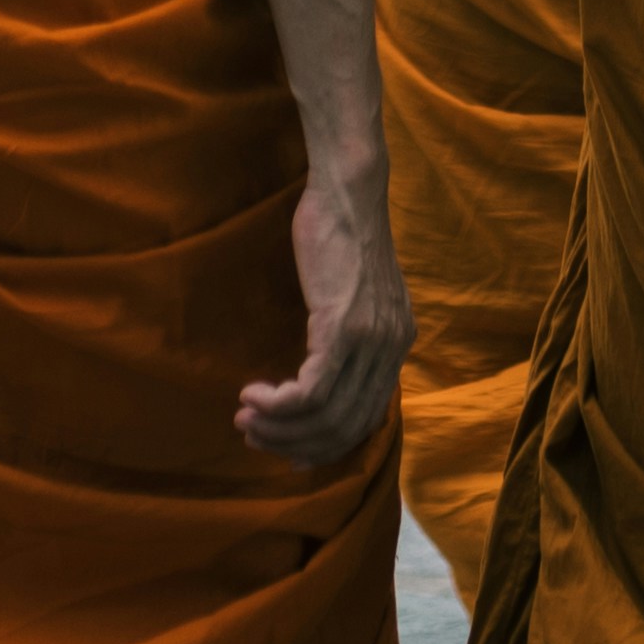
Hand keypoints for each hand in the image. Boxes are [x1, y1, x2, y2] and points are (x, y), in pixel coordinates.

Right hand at [233, 160, 410, 463]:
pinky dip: (276, 404)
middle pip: (346, 427)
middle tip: (255, 436)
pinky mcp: (341, 328)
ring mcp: (369, 340)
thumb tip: (326, 372)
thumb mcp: (360, 291)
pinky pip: (309, 392)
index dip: (325, 445)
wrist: (349, 191)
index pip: (367, 420)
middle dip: (295, 443)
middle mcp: (391, 348)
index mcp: (398, 343)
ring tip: (245, 418)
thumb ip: (354, 332)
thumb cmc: (343, 233)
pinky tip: (252, 395)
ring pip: (324, 416)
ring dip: (278, 427)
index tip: (288, 452)